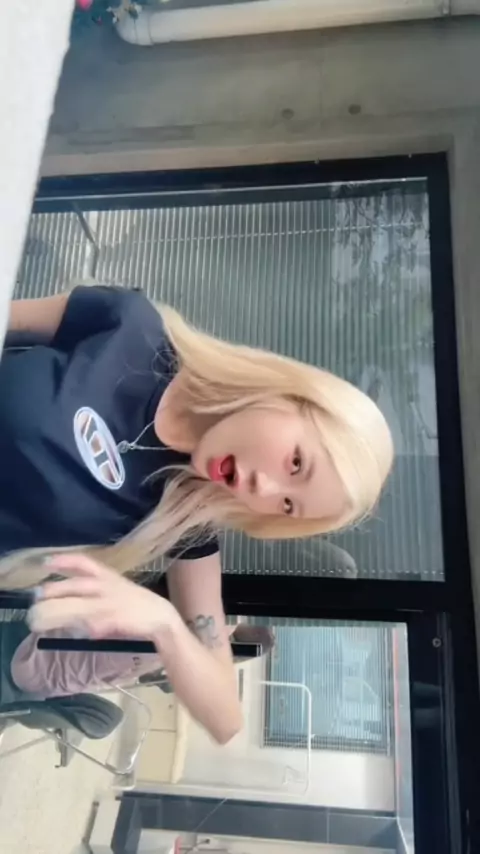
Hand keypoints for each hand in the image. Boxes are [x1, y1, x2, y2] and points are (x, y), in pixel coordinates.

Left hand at [28, 554, 177, 639]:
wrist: (159, 615)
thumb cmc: (133, 602)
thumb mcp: (114, 587)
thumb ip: (91, 590)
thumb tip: (62, 594)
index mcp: (107, 576)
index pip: (84, 562)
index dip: (64, 560)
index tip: (45, 562)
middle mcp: (107, 586)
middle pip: (76, 585)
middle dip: (53, 590)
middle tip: (36, 596)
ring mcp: (111, 604)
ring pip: (80, 606)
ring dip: (59, 612)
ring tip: (40, 620)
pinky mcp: (116, 620)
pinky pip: (95, 624)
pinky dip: (85, 629)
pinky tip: (77, 633)